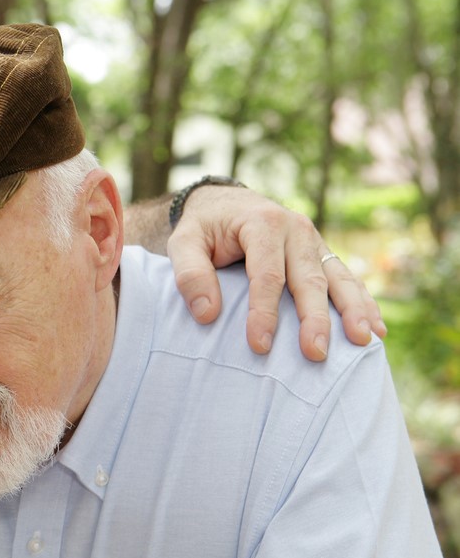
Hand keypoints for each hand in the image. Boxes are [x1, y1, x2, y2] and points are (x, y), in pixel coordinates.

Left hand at [167, 186, 385, 360]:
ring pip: (338, 278)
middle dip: (314, 319)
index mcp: (263, 224)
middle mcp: (296, 230)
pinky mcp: (322, 255)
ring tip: (364, 340)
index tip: (260, 346)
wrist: (224, 204)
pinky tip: (375, 329)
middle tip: (315, 353)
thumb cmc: (202, 229)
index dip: (264, 312)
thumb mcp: (182, 243)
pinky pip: (346, 279)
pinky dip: (362, 303)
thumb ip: (189, 274)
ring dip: (353, 310)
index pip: (267, 275)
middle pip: (309, 280)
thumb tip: (207, 314)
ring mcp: (314, 242)